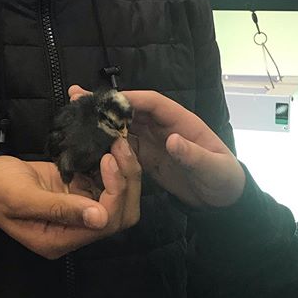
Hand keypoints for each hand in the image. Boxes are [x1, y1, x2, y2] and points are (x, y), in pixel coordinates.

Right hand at [0, 142, 140, 259]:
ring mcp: (80, 210)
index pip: (107, 222)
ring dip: (124, 170)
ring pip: (119, 197)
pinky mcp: (79, 192)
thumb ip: (59, 208)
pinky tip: (109, 144)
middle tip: (120, 146)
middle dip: (128, 180)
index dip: (115, 191)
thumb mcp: (21, 197)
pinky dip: (113, 165)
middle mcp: (76, 229)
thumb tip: (99, 217)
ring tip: (118, 141)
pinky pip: (106, 182)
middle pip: (121, 213)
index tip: (109, 158)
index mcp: (61, 239)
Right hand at [69, 86, 245, 208]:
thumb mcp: (212, 168)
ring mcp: (153, 141)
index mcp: (181, 121)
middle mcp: (163, 127)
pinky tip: (86, 141)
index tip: (106, 100)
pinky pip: (124, 146)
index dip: (130, 99)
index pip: (153, 103)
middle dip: (106, 104)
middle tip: (77, 97)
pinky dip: (106, 142)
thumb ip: (193, 155)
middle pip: (132, 110)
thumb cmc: (223, 179)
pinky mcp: (146, 157)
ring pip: (124, 125)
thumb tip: (172, 139)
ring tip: (74, 114)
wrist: (223, 201)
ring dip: (101, 120)